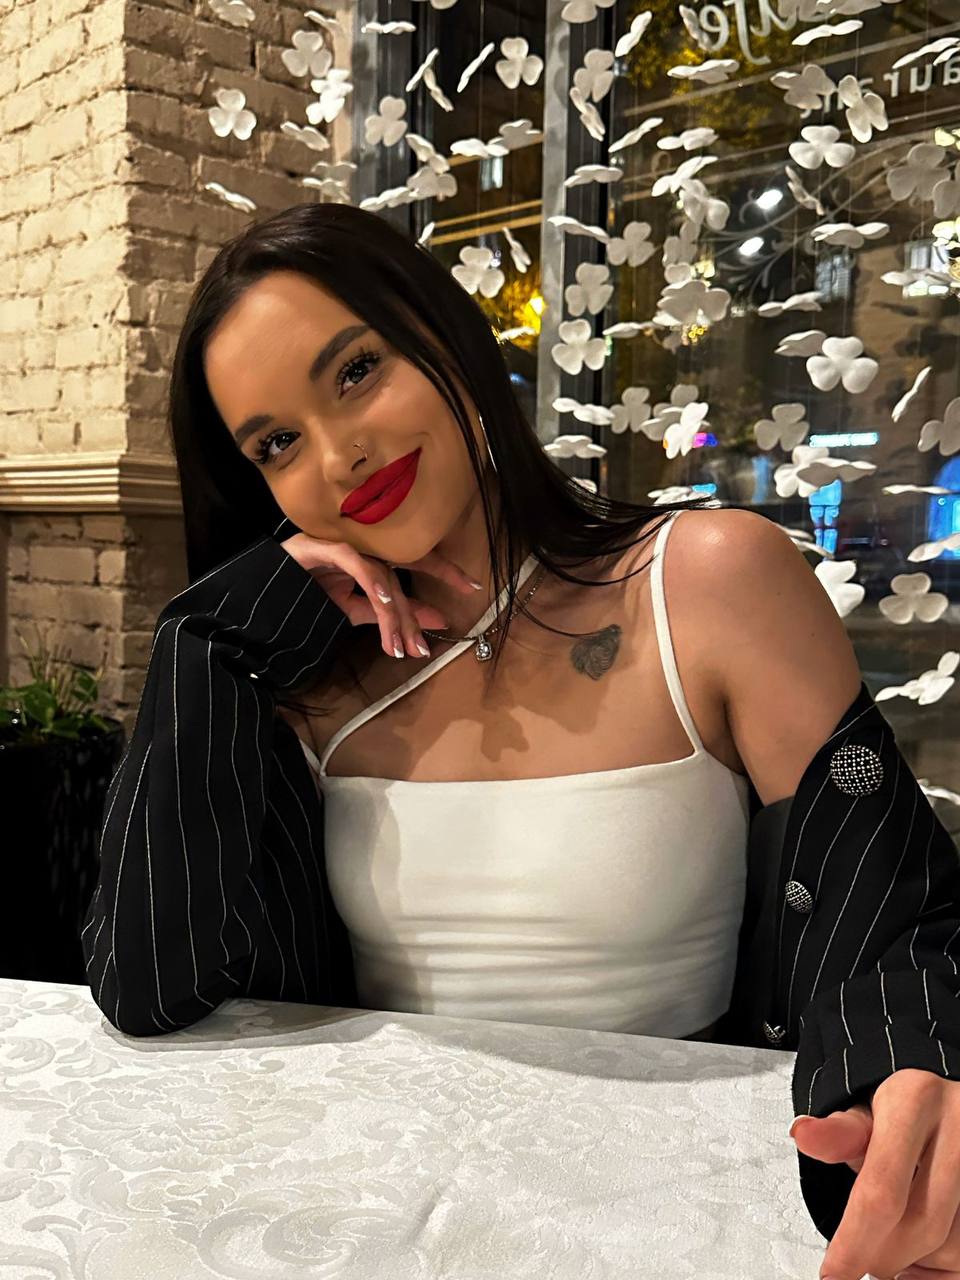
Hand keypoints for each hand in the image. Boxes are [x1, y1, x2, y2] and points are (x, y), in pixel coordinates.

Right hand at [280, 533, 481, 658]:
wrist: (256, 593)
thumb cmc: (302, 596)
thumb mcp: (350, 609)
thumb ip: (390, 615)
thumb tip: (436, 621)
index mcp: (370, 553)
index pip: (414, 558)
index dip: (444, 570)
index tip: (472, 588)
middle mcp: (360, 542)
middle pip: (402, 567)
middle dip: (419, 605)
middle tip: (427, 642)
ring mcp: (340, 541)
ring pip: (382, 575)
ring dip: (394, 615)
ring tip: (400, 647)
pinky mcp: (320, 545)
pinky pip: (357, 565)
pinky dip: (374, 585)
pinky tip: (385, 605)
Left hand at [790, 1069, 959, 1279]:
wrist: (946, 1109)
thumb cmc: (900, 1115)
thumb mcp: (863, 1114)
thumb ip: (836, 1135)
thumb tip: (802, 1134)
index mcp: (915, 1101)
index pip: (882, 1190)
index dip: (855, 1242)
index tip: (834, 1273)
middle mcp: (959, 1130)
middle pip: (918, 1225)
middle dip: (881, 1254)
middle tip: (859, 1253)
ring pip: (949, 1246)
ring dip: (911, 1258)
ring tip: (889, 1236)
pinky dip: (937, 1269)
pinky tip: (918, 1257)